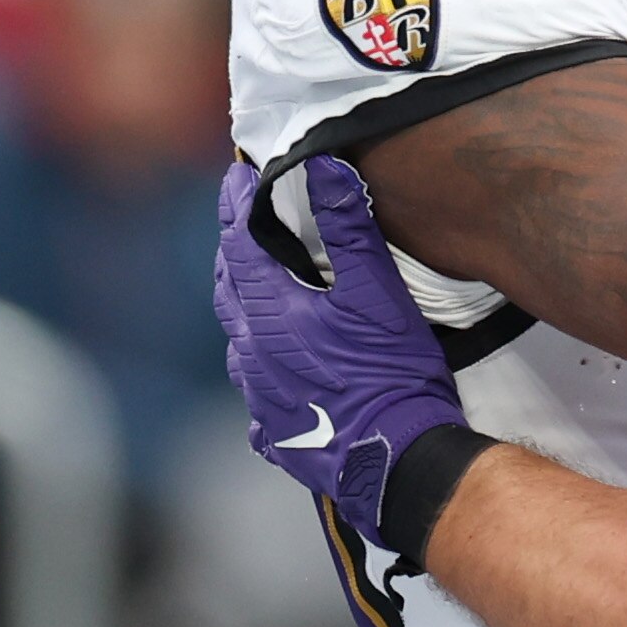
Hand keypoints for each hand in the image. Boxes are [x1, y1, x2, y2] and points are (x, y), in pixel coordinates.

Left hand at [213, 158, 472, 551]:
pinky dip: (261, 373)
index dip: (236, 204)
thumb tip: (324, 166)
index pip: (238, 242)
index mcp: (270, 314)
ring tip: (258, 295)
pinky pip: (256, 397)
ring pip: (239, 343)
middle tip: (244, 225)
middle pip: (230, 291)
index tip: (237, 175)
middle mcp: (253, 355)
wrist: (396, 460)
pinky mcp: (277, 434)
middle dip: (234, 253)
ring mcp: (261, 398)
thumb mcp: (378, 293)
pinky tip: (276, 374)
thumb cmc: (391, 375)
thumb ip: (349, 228)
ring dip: (245, 312)